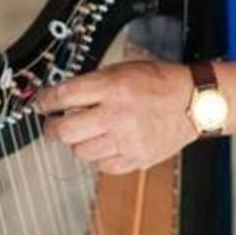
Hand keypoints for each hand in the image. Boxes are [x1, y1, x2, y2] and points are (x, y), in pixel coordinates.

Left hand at [35, 59, 197, 173]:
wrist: (194, 101)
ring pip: (81, 151)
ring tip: (84, 133)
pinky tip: (104, 144)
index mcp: (113, 87)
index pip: (64, 96)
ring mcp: (127, 141)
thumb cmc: (160, 82)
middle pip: (65, 130)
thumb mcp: (124, 69)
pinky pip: (103, 166)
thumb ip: (93, 83)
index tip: (41, 103)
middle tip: (52, 124)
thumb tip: (62, 95)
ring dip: (77, 142)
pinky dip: (99, 157)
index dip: (45, 101)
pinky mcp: (136, 159)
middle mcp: (116, 115)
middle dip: (52, 128)